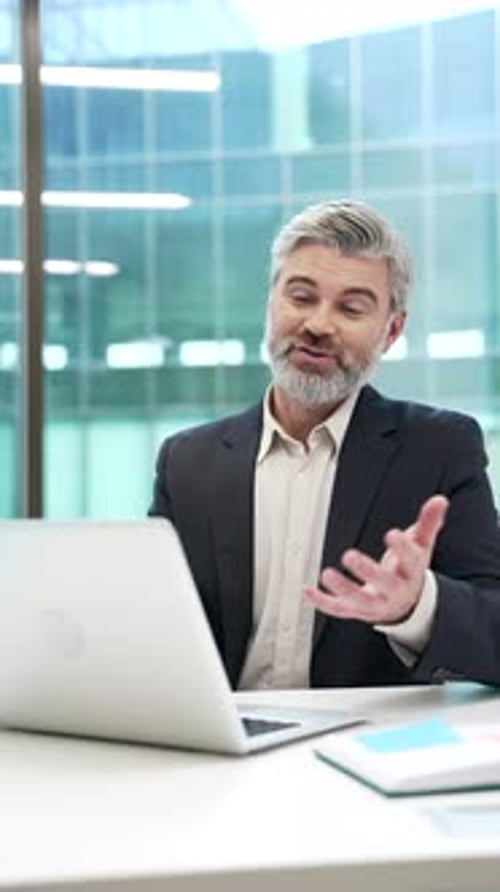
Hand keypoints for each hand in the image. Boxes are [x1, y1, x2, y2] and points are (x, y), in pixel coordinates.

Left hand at [303, 494, 448, 624]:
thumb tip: (439, 500)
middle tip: (349, 556)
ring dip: (342, 588)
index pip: (410, 561)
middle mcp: (395, 591)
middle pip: (384, 583)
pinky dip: (322, 602)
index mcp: (412, 573)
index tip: (392, 534)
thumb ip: (429, 522)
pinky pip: (338, 609)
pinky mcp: (357, 611)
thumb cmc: (409, 569)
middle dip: (367, 571)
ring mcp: (375, 604)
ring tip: (326, 574)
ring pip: (359, 600)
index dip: (402, 548)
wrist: (407, 605)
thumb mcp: (422, 546)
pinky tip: (307, 590)